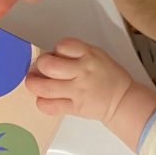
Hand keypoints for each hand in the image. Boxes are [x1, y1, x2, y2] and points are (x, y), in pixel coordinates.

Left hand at [26, 39, 155, 149]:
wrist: (122, 100)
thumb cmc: (108, 76)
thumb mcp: (97, 55)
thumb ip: (75, 53)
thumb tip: (50, 56)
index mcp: (89, 55)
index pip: (62, 46)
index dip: (54, 50)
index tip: (54, 56)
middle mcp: (83, 72)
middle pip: (49, 66)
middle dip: (39, 66)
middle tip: (38, 69)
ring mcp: (79, 91)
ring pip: (46, 87)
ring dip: (33, 84)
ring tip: (32, 82)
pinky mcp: (75, 108)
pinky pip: (51, 106)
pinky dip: (41, 102)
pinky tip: (43, 98)